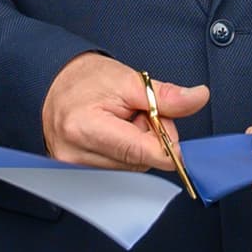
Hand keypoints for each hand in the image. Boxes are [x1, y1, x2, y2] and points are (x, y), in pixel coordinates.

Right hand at [42, 51, 209, 175]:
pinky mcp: (75, 173)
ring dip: (137, 145)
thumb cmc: (85, 78)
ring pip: (131, 168)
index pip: (143, 153)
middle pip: (140, 162)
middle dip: (150, 138)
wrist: (54, 81)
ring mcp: (73, 167)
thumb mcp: (129, 79)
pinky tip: (114, 134)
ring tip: (122, 121)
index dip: (167, 144)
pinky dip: (123, 152)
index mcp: (86, 128)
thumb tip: (197, 98)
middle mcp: (76, 154)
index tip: (172, 131)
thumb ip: (166, 96)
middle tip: (139, 113)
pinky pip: (118, 169)